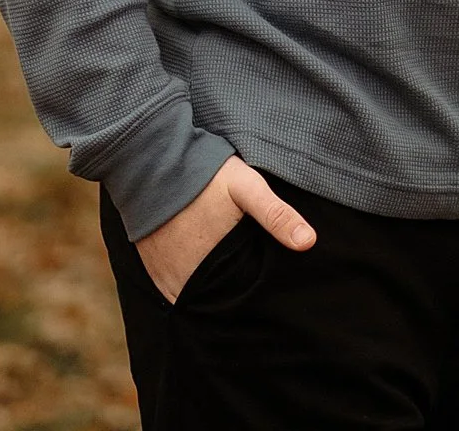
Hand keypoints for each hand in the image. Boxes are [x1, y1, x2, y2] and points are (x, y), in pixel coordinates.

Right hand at [136, 156, 316, 302]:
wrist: (150, 161)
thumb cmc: (203, 173)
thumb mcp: (246, 187)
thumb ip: (276, 215)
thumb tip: (309, 242)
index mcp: (214, 269)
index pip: (240, 296)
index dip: (252, 290)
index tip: (261, 285)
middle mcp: (187, 283)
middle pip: (218, 297)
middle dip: (230, 291)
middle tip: (240, 271)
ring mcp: (166, 278)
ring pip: (195, 294)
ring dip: (207, 287)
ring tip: (220, 268)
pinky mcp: (151, 270)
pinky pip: (174, 286)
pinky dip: (186, 280)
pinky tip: (197, 261)